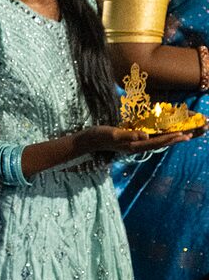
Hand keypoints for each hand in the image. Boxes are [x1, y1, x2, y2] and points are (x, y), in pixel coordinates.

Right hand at [77, 125, 192, 154]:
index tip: (183, 135)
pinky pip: (150, 139)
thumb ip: (129, 135)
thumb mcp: (113, 134)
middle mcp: (137, 146)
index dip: (170, 139)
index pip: (157, 142)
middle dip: (175, 140)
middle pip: (160, 144)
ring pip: (157, 142)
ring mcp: (134, 144)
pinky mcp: (131, 140)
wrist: (89, 140)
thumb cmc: (100, 136)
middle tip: (190, 136)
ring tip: (182, 136)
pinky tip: (163, 133)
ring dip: (170, 139)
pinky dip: (160, 137)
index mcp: (134, 146)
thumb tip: (145, 136)